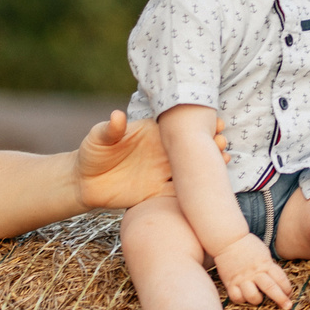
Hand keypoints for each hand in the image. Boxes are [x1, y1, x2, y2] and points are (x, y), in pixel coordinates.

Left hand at [74, 110, 225, 210]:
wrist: (84, 183)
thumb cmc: (92, 153)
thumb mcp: (98, 138)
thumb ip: (110, 129)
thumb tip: (117, 117)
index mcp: (153, 133)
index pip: (179, 127)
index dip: (197, 124)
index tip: (214, 121)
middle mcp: (163, 152)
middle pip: (192, 147)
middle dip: (210, 142)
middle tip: (222, 141)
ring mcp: (163, 172)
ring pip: (192, 169)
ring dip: (208, 166)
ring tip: (224, 158)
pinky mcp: (159, 192)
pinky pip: (182, 193)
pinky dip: (196, 191)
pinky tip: (209, 188)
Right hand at [211, 232, 295, 306]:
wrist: (228, 239)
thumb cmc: (248, 246)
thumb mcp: (264, 253)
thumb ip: (270, 267)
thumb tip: (278, 281)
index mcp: (265, 264)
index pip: (280, 279)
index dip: (287, 289)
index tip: (289, 295)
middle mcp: (255, 272)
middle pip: (271, 289)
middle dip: (281, 299)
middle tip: (287, 306)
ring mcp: (242, 278)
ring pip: (253, 296)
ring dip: (258, 300)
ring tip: (259, 298)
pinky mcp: (230, 282)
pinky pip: (236, 297)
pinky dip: (241, 299)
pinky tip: (244, 296)